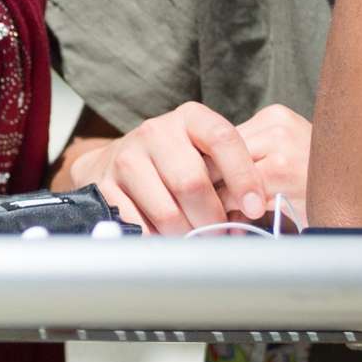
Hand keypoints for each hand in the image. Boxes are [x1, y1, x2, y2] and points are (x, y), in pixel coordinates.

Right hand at [89, 102, 309, 232]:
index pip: (223, 140)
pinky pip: (140, 226)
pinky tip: (168, 242)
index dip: (243, 176)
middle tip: (221, 236)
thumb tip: (257, 212)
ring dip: (188, 236)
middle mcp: (156, 132)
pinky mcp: (105, 186)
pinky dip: (159, 242)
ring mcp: (127, 158)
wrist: (115, 162)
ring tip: (196, 241)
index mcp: (190, 118)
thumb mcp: (203, 154)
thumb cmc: (175, 162)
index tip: (256, 207)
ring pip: (167, 212)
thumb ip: (229, 174)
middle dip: (213, 219)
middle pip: (192, 183)